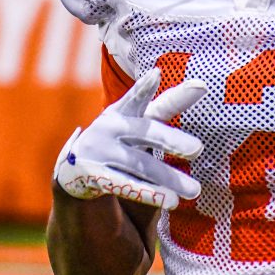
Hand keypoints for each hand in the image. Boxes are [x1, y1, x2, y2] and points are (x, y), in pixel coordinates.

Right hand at [54, 68, 206, 210]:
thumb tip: (201, 84)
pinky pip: (126, 185)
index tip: (155, 74)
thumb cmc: (120, 140)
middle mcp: (111, 127)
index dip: (145, 87)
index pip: (138, 98)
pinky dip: (149, 193)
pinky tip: (170, 200)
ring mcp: (100, 151)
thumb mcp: (139, 121)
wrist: (73, 170)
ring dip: (167, 177)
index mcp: (124, 110)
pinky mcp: (95, 175)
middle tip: (198, 149)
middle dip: (171, 140)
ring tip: (194, 190)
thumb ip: (166, 106)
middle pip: (144, 133)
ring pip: (139, 165)